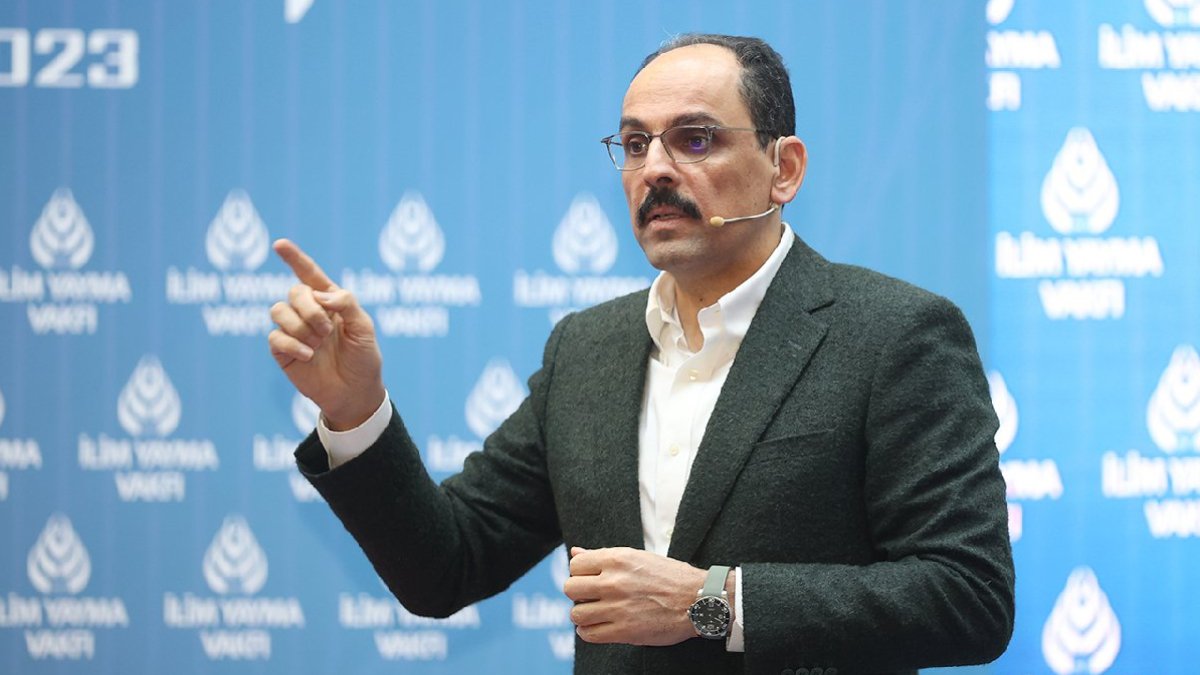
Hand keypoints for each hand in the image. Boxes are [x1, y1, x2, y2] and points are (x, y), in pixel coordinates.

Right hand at [268, 239, 384, 429]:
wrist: (356, 393)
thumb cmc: (364, 359)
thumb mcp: (364, 328)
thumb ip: (346, 304)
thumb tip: (318, 295)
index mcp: (329, 302)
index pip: (309, 274)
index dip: (294, 258)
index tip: (279, 244)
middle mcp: (308, 313)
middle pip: (294, 292)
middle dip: (309, 308)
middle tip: (327, 330)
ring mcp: (294, 331)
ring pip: (278, 310)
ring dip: (300, 325)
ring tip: (318, 344)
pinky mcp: (283, 351)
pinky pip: (274, 337)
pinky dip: (292, 344)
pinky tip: (308, 355)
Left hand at [563, 546, 706, 645]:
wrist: (698, 600)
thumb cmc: (670, 577)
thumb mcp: (637, 557)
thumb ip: (603, 556)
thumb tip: (575, 552)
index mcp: (618, 559)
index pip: (575, 565)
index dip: (580, 573)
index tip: (589, 579)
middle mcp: (614, 582)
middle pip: (570, 589)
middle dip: (579, 594)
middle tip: (591, 597)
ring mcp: (618, 608)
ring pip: (576, 614)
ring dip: (584, 615)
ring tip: (596, 613)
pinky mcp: (624, 631)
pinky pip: (588, 634)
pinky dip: (589, 632)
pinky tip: (600, 627)